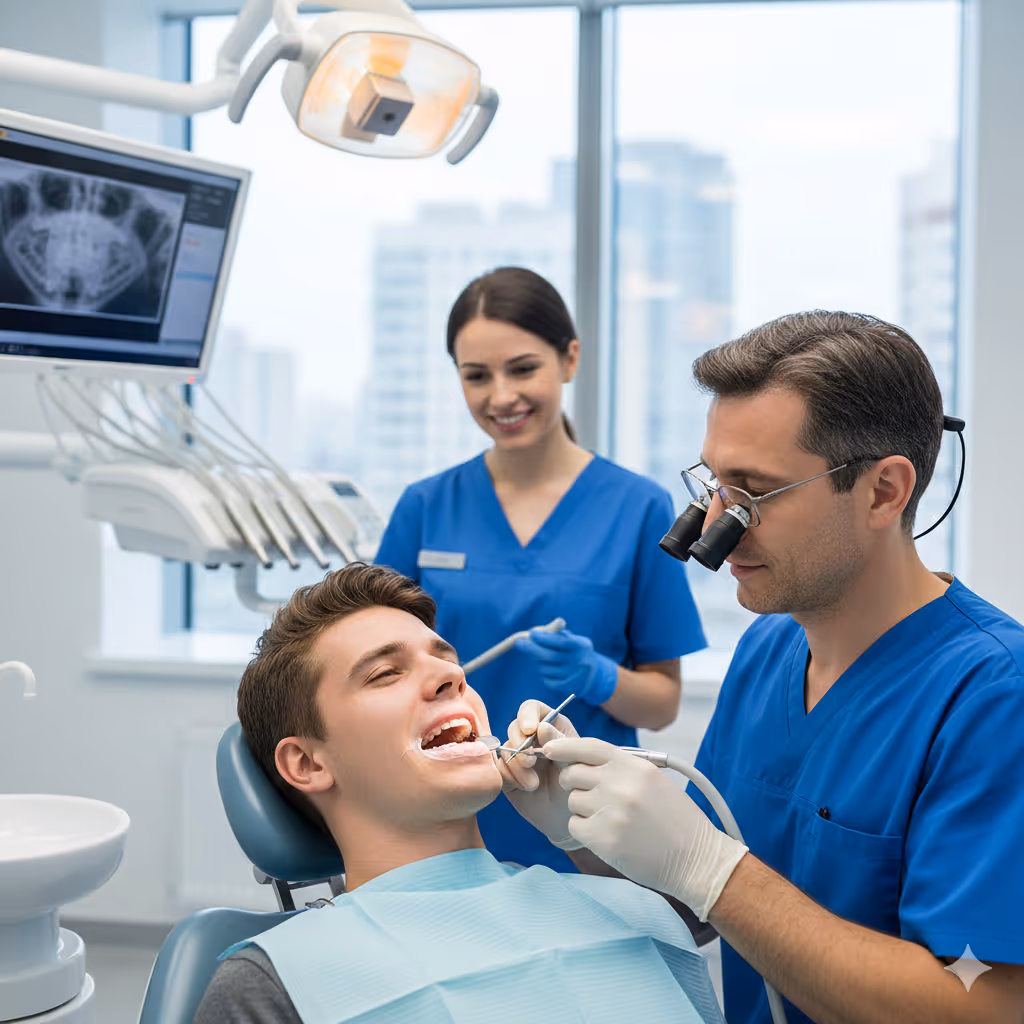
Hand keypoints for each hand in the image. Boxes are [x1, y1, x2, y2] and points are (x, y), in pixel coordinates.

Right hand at [497, 700, 582, 851]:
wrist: (571, 817)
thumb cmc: (580, 785)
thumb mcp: (576, 761)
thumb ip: (560, 743)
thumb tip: (541, 726)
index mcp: (551, 726)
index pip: (532, 708)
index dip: (527, 715)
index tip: (529, 730)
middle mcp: (532, 738)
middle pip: (514, 727)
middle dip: (519, 743)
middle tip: (531, 762)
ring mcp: (518, 756)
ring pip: (504, 748)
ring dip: (516, 766)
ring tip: (533, 784)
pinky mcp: (508, 775)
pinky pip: (497, 768)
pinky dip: (509, 777)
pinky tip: (526, 788)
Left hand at [513, 628, 618, 705]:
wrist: (593, 676)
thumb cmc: (575, 651)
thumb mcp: (572, 639)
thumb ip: (555, 634)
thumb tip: (533, 633)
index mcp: (581, 646)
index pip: (560, 641)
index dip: (544, 638)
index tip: (531, 633)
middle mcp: (579, 662)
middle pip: (549, 656)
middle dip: (531, 649)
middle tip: (518, 642)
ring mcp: (574, 677)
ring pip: (545, 669)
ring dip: (539, 663)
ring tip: (546, 659)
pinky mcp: (568, 688)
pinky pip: (547, 681)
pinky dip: (545, 675)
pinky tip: (551, 671)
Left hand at [541, 735, 747, 920]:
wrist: (697, 859)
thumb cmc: (676, 819)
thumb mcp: (653, 780)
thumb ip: (620, 768)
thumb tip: (581, 759)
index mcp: (633, 766)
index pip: (588, 746)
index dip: (564, 746)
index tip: (548, 748)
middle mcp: (619, 784)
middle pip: (572, 774)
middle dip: (576, 784)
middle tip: (595, 797)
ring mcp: (610, 811)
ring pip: (573, 801)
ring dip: (584, 810)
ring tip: (612, 820)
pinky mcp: (603, 838)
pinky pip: (575, 826)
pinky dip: (586, 831)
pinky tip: (608, 836)